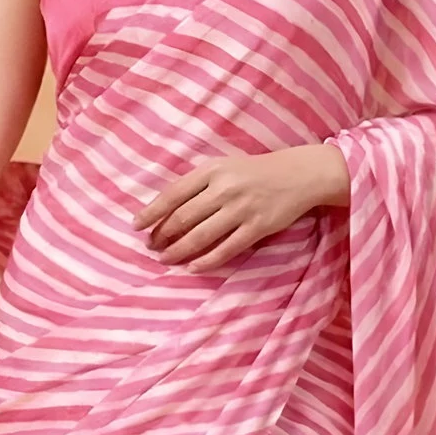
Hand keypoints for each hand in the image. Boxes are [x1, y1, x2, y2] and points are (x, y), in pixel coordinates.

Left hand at [131, 145, 349, 269]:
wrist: (298, 174)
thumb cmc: (255, 171)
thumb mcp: (225, 167)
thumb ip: (199, 184)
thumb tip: (167, 209)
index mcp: (212, 170)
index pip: (173, 194)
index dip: (152, 212)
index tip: (137, 226)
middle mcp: (224, 188)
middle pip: (183, 218)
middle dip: (162, 235)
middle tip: (151, 247)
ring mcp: (241, 208)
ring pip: (201, 236)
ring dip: (179, 251)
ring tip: (166, 259)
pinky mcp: (258, 227)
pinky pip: (226, 249)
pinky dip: (206, 261)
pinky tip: (193, 268)